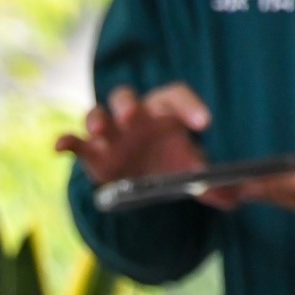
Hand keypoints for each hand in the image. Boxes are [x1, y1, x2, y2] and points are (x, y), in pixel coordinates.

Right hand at [56, 83, 237, 209]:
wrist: (143, 177)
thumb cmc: (169, 163)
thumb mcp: (191, 169)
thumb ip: (212, 182)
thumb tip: (235, 197)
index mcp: (163, 111)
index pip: (175, 97)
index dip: (190, 106)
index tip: (204, 125)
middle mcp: (133, 115)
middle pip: (127, 97)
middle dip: (128, 104)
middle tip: (132, 115)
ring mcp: (110, 132)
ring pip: (98, 113)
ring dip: (97, 119)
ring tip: (99, 129)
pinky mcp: (91, 151)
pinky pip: (74, 141)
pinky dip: (66, 141)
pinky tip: (59, 147)